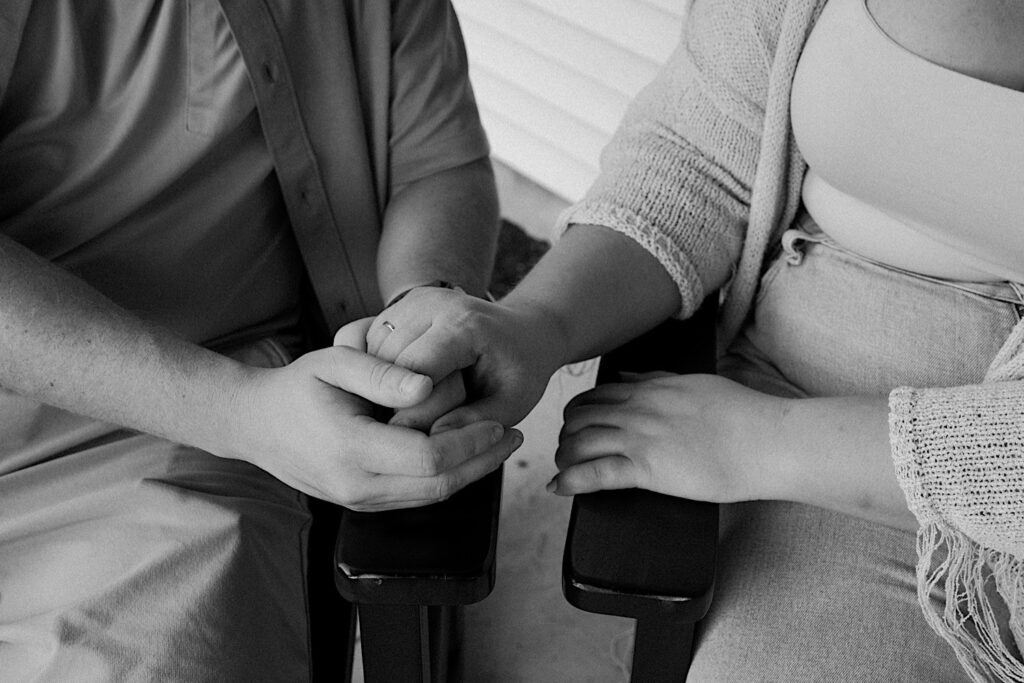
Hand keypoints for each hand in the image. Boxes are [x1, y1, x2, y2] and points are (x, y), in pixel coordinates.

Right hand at [231, 319, 521, 510]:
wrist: (254, 424)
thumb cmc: (296, 386)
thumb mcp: (333, 363)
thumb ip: (381, 372)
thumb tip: (429, 385)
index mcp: (351, 450)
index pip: (428, 458)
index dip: (470, 442)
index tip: (500, 421)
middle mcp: (356, 486)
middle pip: (438, 487)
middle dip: (482, 462)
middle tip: (515, 436)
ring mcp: (358, 501)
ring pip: (430, 498)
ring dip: (469, 473)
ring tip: (500, 443)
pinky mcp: (362, 503)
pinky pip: (414, 497)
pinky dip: (446, 477)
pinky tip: (466, 451)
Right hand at [354, 287, 566, 430]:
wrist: (523, 332)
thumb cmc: (521, 369)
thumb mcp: (513, 401)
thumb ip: (475, 421)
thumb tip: (433, 442)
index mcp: (463, 323)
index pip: (416, 372)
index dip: (414, 413)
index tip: (421, 441)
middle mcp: (430, 302)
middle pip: (388, 363)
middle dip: (397, 402)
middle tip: (420, 428)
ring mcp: (409, 301)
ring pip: (373, 355)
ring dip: (385, 390)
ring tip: (412, 412)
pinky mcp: (397, 308)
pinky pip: (372, 349)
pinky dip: (382, 377)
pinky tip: (401, 395)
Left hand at [551, 373, 785, 500]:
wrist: (765, 440)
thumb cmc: (741, 415)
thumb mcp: (693, 383)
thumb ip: (657, 380)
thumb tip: (629, 377)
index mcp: (649, 390)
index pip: (595, 396)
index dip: (577, 412)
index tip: (575, 426)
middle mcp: (637, 410)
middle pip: (578, 417)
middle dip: (565, 434)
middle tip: (567, 451)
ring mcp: (639, 438)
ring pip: (579, 442)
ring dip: (563, 457)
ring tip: (562, 470)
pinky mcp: (646, 469)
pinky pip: (595, 473)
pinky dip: (570, 480)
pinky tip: (558, 487)